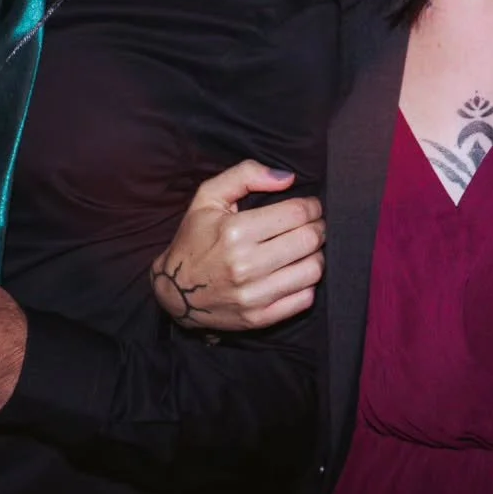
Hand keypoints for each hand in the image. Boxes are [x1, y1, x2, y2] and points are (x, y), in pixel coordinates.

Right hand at [151, 161, 324, 331]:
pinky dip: (308, 283)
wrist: (174, 290)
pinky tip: (296, 271)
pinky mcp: (258, 319)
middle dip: (318, 227)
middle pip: (309, 240)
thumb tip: (288, 178)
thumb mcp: (209, 196)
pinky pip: (303, 300)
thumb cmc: (195, 237)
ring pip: (312, 270)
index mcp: (235, 231)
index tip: (311, 206)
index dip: (312, 206)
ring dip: (316, 254)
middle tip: (313, 224)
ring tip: (306, 248)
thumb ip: (246, 174)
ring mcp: (253, 296)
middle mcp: (245, 265)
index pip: (296, 213)